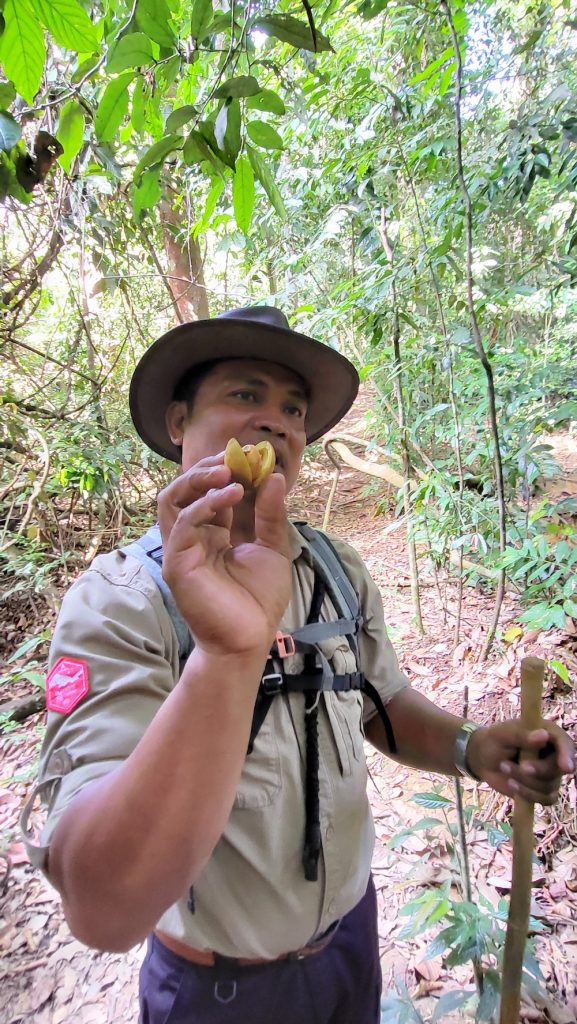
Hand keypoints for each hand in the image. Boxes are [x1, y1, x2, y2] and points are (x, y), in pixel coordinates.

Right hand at [157, 454, 291, 656]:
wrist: (250, 641)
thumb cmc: (258, 601)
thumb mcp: (273, 549)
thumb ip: (271, 515)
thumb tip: (274, 477)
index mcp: (212, 532)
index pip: (209, 491)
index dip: (227, 470)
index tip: (252, 455)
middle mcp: (192, 536)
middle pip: (182, 489)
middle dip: (206, 467)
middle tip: (235, 456)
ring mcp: (182, 549)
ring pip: (172, 499)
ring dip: (198, 478)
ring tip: (228, 470)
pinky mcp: (178, 563)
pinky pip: (183, 523)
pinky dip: (205, 504)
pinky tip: (232, 495)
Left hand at [467, 720, 574, 804]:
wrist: (483, 759)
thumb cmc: (494, 741)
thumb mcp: (502, 734)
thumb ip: (521, 735)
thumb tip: (544, 736)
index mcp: (547, 734)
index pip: (565, 743)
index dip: (567, 754)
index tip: (565, 767)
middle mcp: (553, 754)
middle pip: (558, 769)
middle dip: (539, 770)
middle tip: (521, 766)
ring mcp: (549, 774)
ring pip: (549, 785)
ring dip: (526, 781)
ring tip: (504, 767)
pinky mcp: (542, 790)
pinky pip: (546, 799)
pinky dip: (528, 794)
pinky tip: (512, 784)